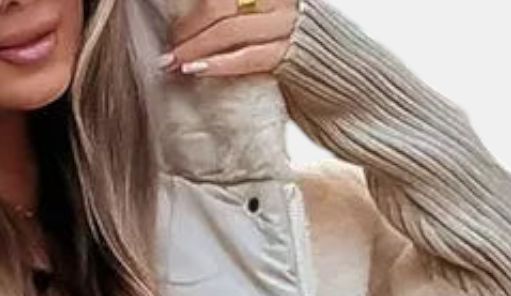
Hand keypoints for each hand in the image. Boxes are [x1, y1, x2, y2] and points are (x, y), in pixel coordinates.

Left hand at [157, 0, 298, 78]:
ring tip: (174, 63)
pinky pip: (248, 57)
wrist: (341, 73)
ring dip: (196, 48)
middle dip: (189, 27)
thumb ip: (240, 14)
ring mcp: (287, 24)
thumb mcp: (269, 19)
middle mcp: (280, 0)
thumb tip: (195, 25)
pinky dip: (218, 64)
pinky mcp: (289, 55)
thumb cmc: (296, 48)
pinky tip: (196, 70)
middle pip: (221, 5)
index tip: (175, 26)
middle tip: (169, 50)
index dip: (196, 9)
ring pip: (230, 30)